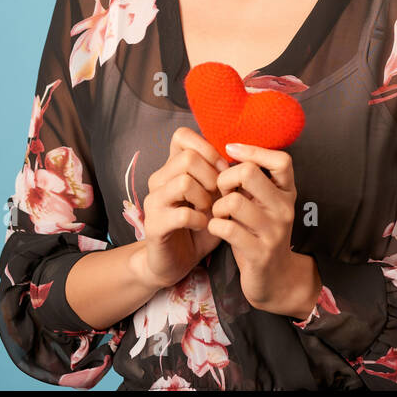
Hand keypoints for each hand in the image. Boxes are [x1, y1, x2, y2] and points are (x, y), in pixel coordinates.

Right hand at [139, 127, 226, 288]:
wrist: (176, 261)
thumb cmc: (199, 225)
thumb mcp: (214, 196)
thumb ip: (222, 176)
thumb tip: (242, 157)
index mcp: (172, 168)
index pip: (181, 136)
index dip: (207, 148)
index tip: (222, 169)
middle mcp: (159, 180)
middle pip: (187, 157)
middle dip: (211, 175)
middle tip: (218, 195)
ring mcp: (154, 202)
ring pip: (183, 181)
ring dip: (204, 197)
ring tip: (210, 210)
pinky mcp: (154, 225)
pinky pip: (182, 213)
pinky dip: (200, 219)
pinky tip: (203, 225)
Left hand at [207, 142, 314, 315]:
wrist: (275, 278)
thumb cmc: (260, 233)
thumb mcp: (263, 204)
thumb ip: (252, 181)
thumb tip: (229, 148)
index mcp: (287, 192)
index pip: (281, 160)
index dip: (253, 150)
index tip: (230, 151)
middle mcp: (284, 209)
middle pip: (248, 173)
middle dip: (225, 178)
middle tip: (221, 192)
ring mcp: (274, 231)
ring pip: (233, 201)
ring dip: (217, 207)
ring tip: (218, 214)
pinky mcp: (259, 252)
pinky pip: (227, 229)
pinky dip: (214, 226)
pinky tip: (217, 229)